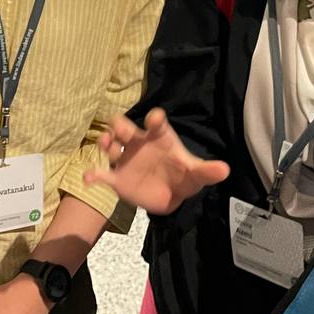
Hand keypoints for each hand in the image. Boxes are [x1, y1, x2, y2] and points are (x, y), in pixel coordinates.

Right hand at [83, 108, 229, 215]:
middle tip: (119, 130)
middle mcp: (138, 144)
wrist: (168, 195)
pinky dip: (93, 175)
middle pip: (125, 128)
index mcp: (159, 138)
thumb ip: (207, 171)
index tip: (154, 118)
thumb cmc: (182, 175)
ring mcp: (126, 159)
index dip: (155, 119)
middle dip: (120, 127)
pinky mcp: (117, 178)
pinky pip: (102, 174)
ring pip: (110, 146)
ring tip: (107, 147)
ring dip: (106, 144)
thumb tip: (225, 170)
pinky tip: (89, 178)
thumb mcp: (196, 174)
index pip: (156, 124)